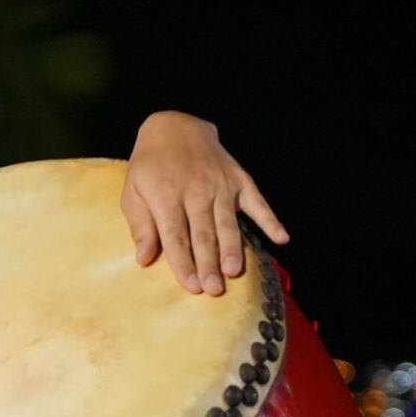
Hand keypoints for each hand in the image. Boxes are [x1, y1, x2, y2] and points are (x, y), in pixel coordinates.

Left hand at [121, 113, 288, 294]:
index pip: (176, 236)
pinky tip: (282, 238)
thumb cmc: (150, 167)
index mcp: (166, 196)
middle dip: (209, 263)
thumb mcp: (133, 192)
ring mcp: (220, 184)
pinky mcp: (238, 179)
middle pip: (203, 233)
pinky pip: (257, 202)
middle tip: (214, 288)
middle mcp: (196, 191)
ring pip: (227, 223)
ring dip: (233, 248)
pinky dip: (270, 220)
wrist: (175, 127)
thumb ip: (140, 226)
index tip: (191, 286)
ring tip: (235, 271)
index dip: (183, 262)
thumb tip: (143, 258)